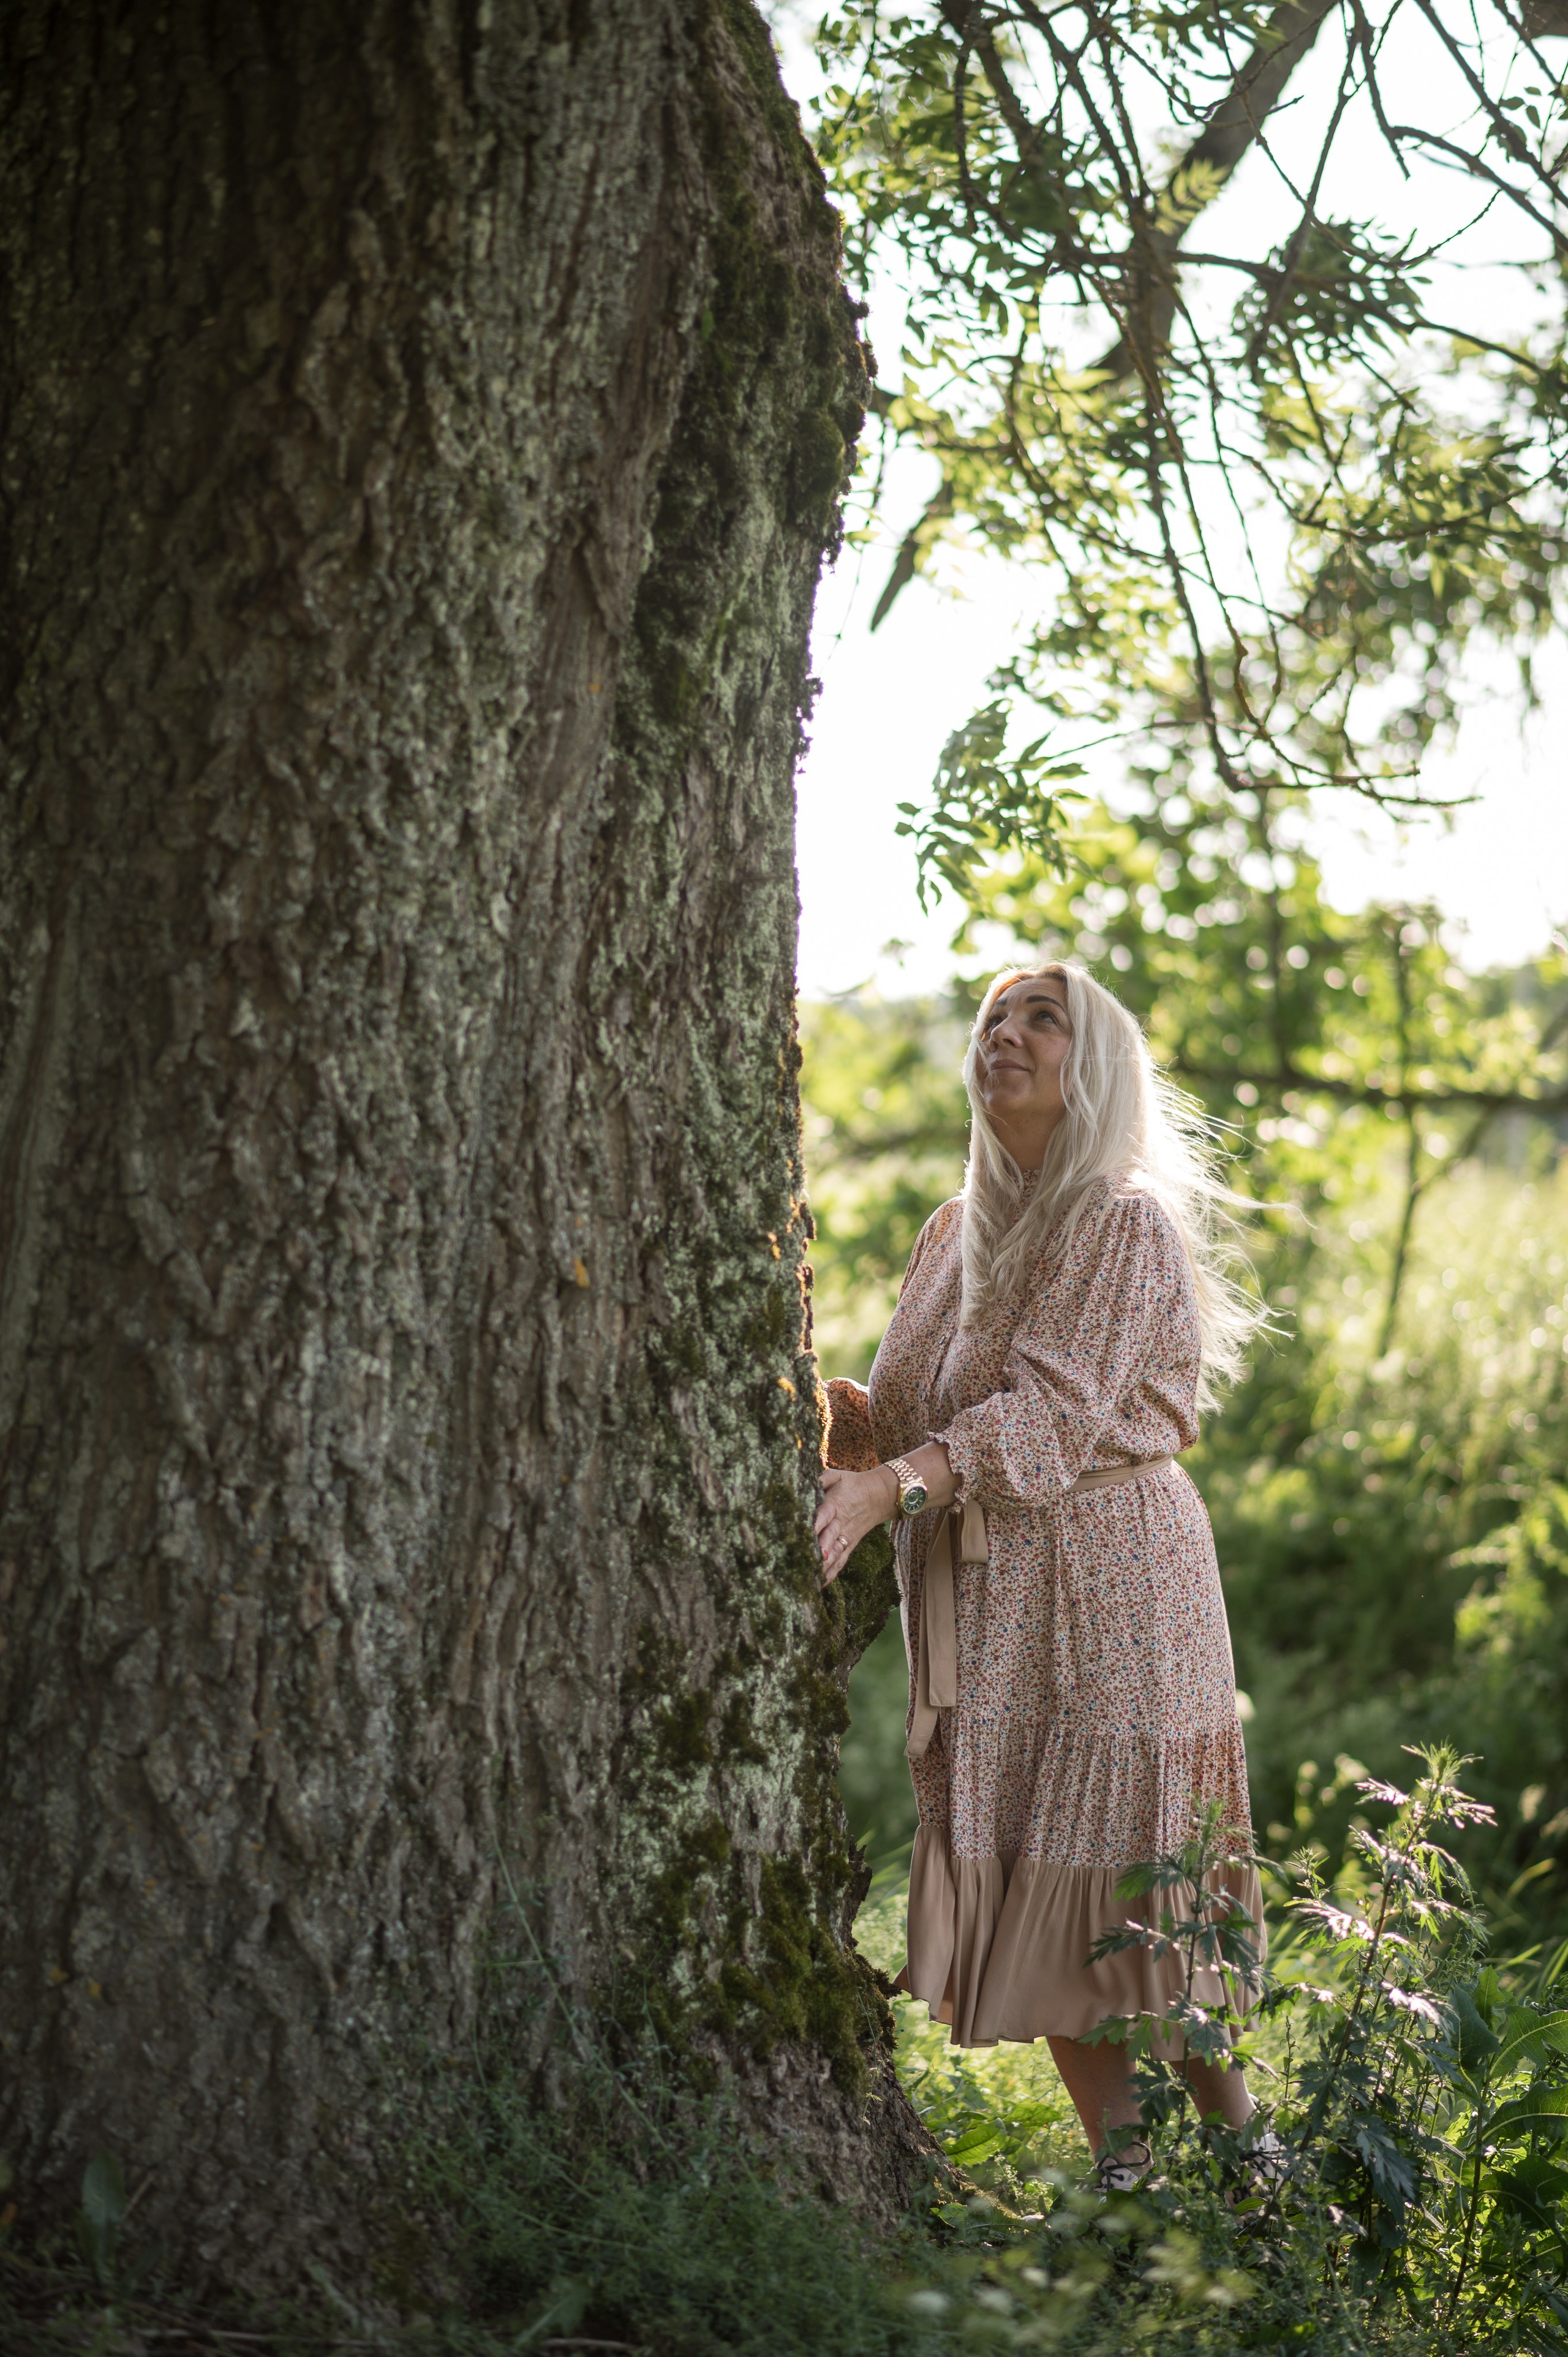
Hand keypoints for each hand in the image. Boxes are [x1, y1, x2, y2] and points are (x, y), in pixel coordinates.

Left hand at [815, 1464, 896, 1586]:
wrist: (879, 1496)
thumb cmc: (852, 1484)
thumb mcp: (838, 1475)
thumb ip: (820, 1478)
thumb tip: (801, 1479)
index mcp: (836, 1504)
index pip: (825, 1515)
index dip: (816, 1523)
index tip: (807, 1531)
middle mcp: (840, 1524)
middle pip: (829, 1538)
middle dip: (818, 1550)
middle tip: (805, 1560)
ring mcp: (846, 1537)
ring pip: (834, 1554)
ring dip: (823, 1566)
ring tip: (809, 1578)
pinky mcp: (849, 1546)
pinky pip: (840, 1562)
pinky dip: (831, 1574)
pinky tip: (819, 1585)